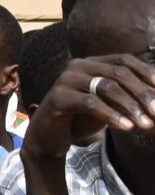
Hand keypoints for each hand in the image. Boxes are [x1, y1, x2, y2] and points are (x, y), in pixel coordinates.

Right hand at [23, 54, 154, 159]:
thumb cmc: (82, 117)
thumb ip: (127, 97)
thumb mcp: (108, 104)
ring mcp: (66, 79)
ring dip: (131, 107)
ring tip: (146, 125)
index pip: (124, 59)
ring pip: (106, 87)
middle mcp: (78, 66)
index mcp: (91, 62)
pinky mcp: (58, 96)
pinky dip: (112, 115)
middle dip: (142, 93)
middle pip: (118, 73)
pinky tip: (126, 127)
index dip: (146, 72)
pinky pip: (90, 103)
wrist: (50, 134)